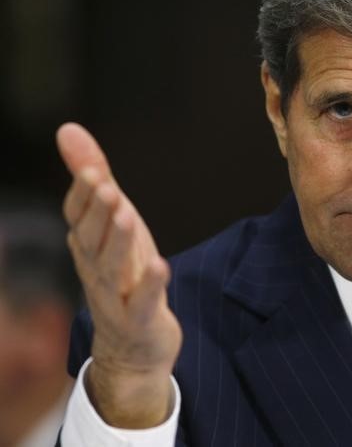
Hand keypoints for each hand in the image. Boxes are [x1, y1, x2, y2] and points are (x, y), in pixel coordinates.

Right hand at [57, 122, 181, 427]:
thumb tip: (68, 129)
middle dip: (97, 212)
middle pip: (91, 238)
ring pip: (110, 267)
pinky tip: (160, 265)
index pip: (77, 215)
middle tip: (106, 186)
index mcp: (88, 244)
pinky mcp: (139, 318)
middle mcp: (95, 267)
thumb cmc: (124, 273)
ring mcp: (115, 296)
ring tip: (127, 214)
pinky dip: (149, 284)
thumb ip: (95, 179)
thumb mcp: (114, 222)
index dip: (82, 193)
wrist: (132, 346)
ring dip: (117, 240)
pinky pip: (142, 301)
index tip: (89, 168)